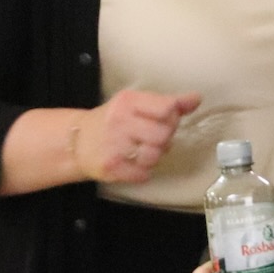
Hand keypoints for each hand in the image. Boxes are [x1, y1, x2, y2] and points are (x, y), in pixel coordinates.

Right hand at [75, 89, 200, 183]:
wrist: (77, 142)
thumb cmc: (115, 121)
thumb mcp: (138, 105)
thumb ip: (169, 102)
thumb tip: (197, 98)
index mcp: (129, 101)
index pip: (167, 108)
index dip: (172, 117)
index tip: (163, 119)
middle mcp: (120, 121)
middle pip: (164, 134)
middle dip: (164, 139)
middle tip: (151, 138)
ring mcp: (114, 145)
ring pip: (155, 155)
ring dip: (153, 156)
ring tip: (142, 151)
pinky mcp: (110, 167)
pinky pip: (143, 174)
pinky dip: (142, 172)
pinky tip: (133, 164)